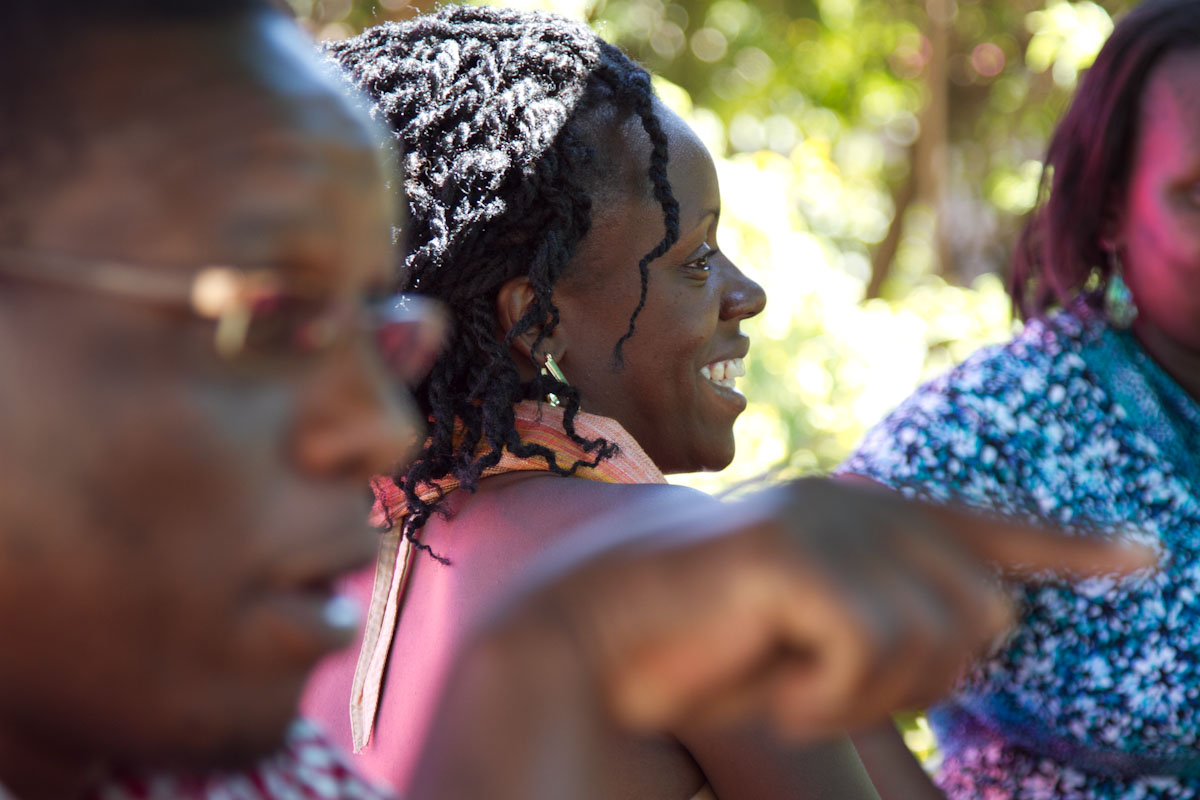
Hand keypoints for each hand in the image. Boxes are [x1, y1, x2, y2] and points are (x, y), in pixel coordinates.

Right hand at [540, 477, 1155, 738]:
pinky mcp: (793, 553)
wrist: (589, 631)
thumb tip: (986, 620)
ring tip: (787, 687)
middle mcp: (854, 502)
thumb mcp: (806, 629)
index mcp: (856, 511)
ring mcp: (825, 521)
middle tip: (829, 694)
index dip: (1067, 545)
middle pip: (981, 615)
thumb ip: (885, 612)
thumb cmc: (693, 642)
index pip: (985, 526)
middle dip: (923, 682)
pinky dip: (825, 702)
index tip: (1139, 554)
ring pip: (936, 644)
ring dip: (866, 699)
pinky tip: (769, 690)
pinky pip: (866, 656)